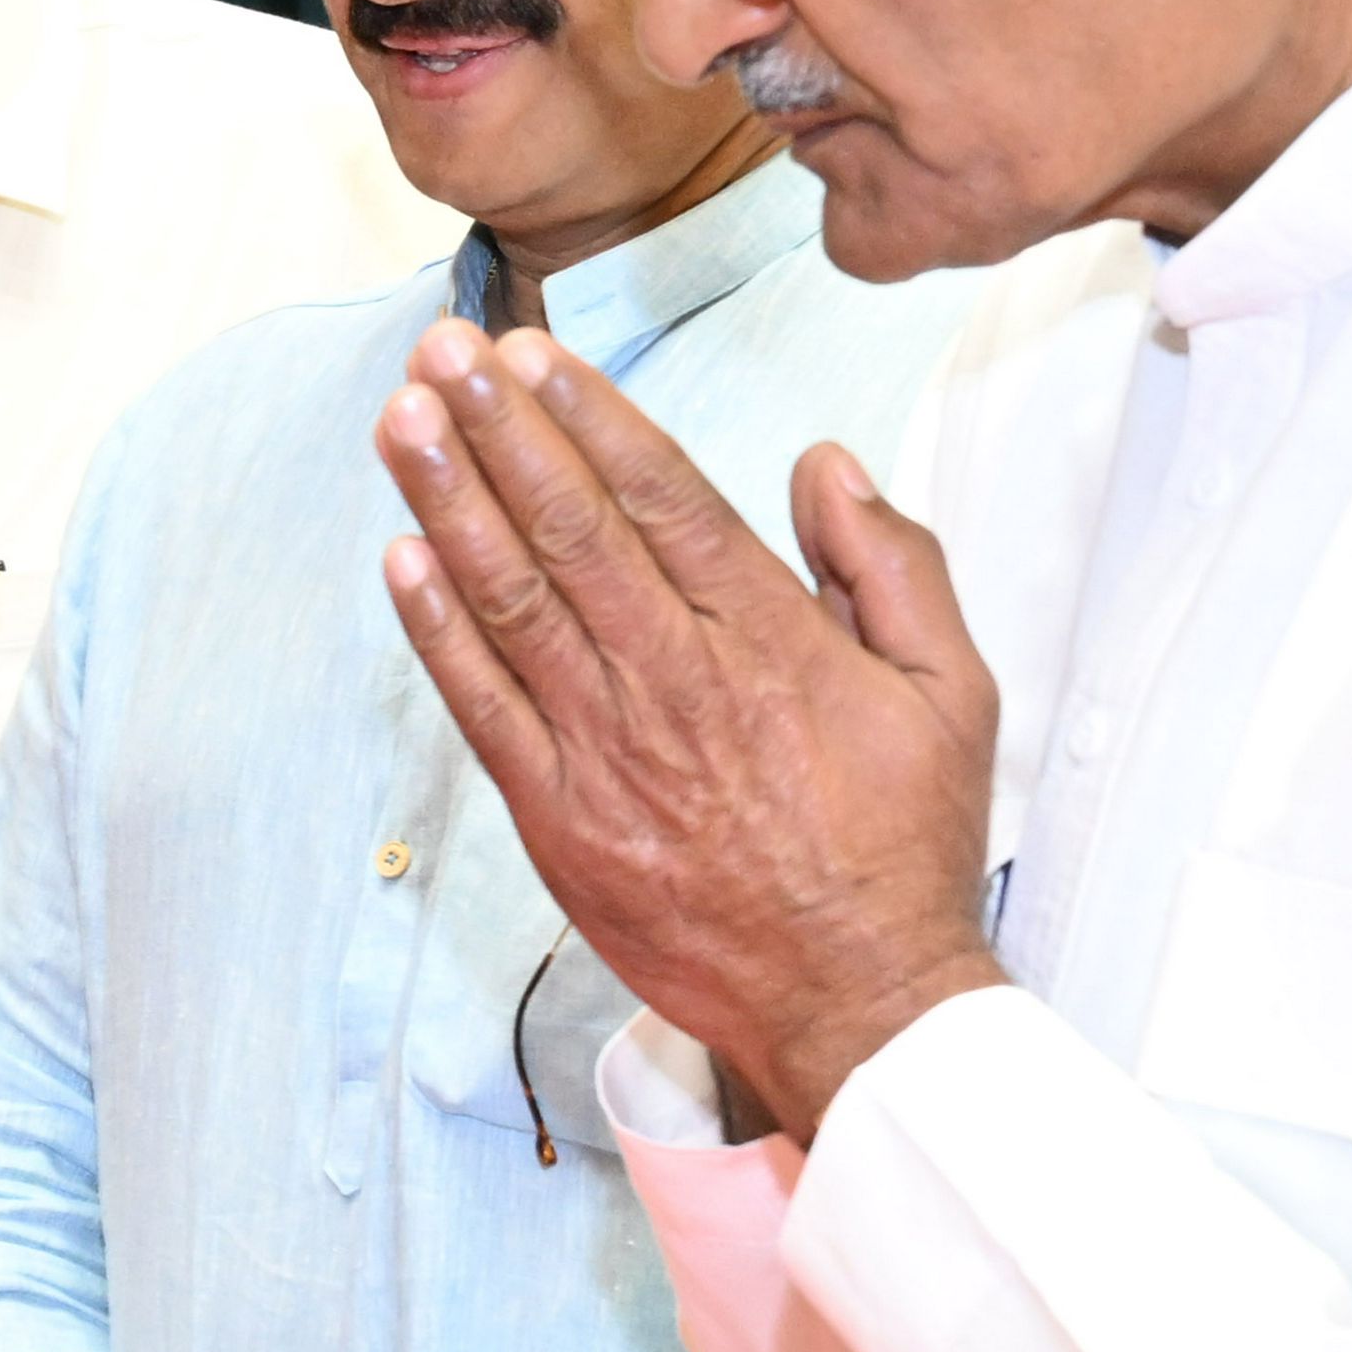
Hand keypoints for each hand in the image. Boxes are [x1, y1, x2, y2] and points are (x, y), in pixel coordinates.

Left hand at [376, 316, 1005, 1138]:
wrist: (855, 1001)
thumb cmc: (902, 847)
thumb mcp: (952, 691)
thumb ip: (893, 565)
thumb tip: (823, 465)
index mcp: (770, 642)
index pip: (663, 500)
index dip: (589, 419)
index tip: (532, 355)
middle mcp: (678, 684)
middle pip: (572, 530)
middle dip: (499, 430)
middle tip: (440, 350)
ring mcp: (610, 754)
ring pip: (515, 602)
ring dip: (449, 503)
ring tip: (403, 420)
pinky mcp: (560, 820)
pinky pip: (485, 708)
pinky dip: (437, 631)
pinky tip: (400, 556)